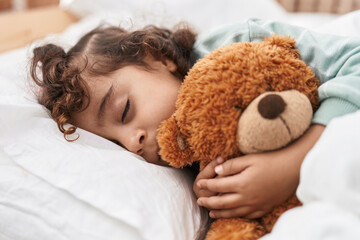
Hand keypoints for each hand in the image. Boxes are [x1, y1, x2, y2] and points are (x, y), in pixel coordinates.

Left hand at [196, 124, 324, 218]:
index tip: (199, 183)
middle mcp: (247, 197)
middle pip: (222, 202)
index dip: (207, 185)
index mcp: (241, 183)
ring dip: (219, 212)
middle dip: (209, 202)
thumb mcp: (250, 159)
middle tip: (199, 201)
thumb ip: (232, 165)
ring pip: (233, 212)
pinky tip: (232, 214)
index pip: (218, 186)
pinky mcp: (265, 207)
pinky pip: (248, 215)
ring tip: (210, 212)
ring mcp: (256, 204)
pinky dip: (236, 216)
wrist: (294, 169)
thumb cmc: (271, 160)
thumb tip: (216, 170)